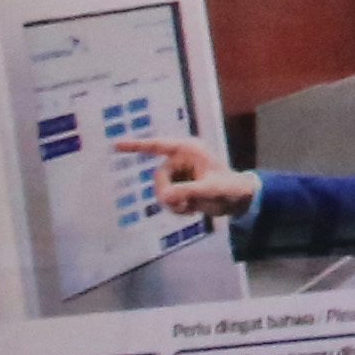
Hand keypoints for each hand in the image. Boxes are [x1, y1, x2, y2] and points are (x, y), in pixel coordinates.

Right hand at [128, 137, 258, 219]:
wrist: (239, 200)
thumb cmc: (231, 189)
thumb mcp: (211, 191)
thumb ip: (188, 192)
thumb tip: (164, 197)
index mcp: (189, 150)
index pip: (158, 146)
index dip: (136, 146)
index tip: (115, 145)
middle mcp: (182, 159)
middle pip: (159, 177)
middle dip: (167, 194)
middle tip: (183, 205)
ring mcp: (180, 172)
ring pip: (161, 190)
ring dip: (173, 203)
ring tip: (192, 208)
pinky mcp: (179, 186)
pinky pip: (166, 198)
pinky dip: (175, 207)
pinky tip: (191, 209)